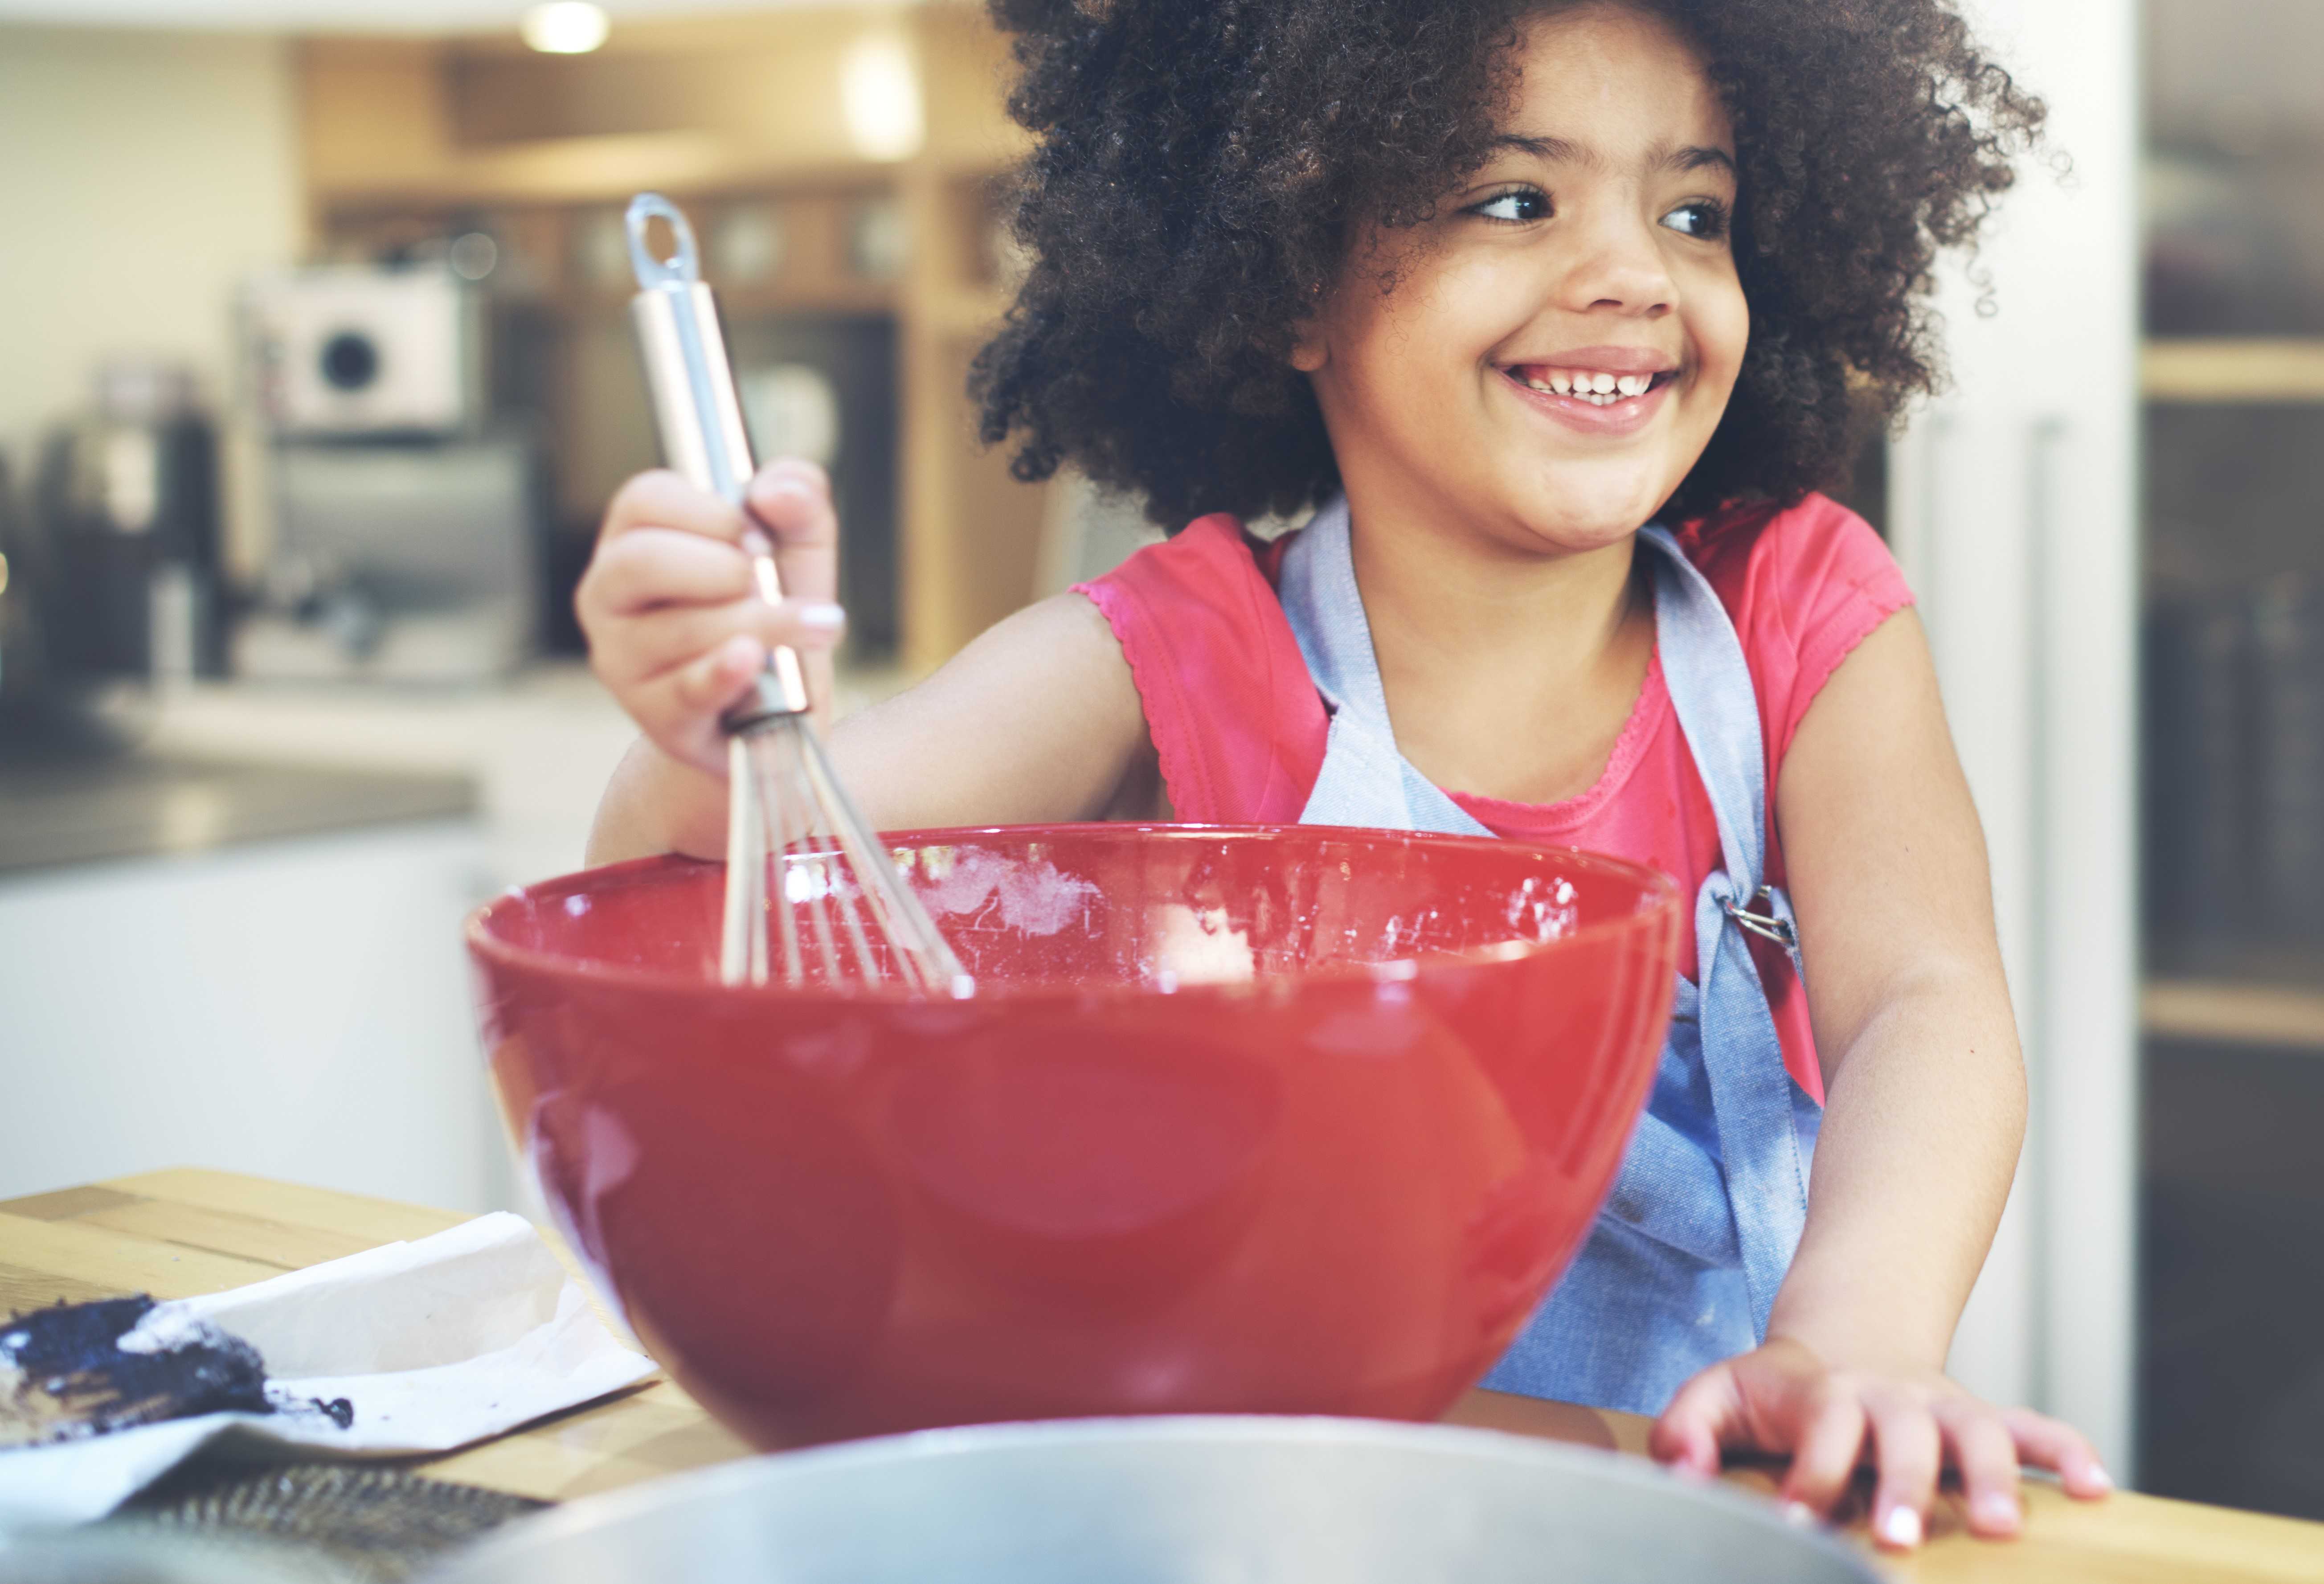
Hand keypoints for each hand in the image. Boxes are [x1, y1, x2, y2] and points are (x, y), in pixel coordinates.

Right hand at [577, 460, 844, 778]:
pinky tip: (752, 659)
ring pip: (676, 629)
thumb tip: (776, 491)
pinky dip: (724, 672)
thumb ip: (798, 499)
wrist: (780, 703)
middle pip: (642, 561)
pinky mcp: (653, 713)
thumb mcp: (797, 544)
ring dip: (757, 623)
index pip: (645, 500)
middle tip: (768, 581)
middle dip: (722, 568)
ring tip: (810, 626)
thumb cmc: (772, 608)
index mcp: (634, 537)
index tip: (760, 539)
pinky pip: (685, 690)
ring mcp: (622, 657)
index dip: (711, 513)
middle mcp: (610, 594)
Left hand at [1648, 1336, 2111, 1549]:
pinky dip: (2065, 1451)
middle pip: (1904, 1434)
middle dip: (1906, 1485)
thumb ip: (1689, 1429)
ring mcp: (1941, 1406)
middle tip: (1902, 1538)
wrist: (1841, 1338)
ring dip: (1993, 1478)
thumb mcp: (1718, 1393)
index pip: (1822, 1432)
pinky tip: (2094, 1489)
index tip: (1795, 1521)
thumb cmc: (1776, 1389)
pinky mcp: (1978, 1416)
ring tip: (2003, 1529)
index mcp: (1825, 1393)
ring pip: (1978, 1431)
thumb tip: (1682, 1474)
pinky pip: (2032, 1427)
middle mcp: (1890, 1397)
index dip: (1810, 1477)